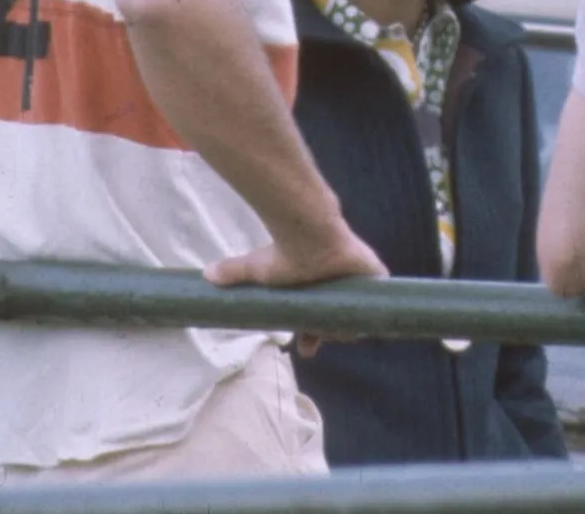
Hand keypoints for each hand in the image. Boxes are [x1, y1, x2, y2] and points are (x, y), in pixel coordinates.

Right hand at [203, 227, 387, 356]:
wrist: (309, 235)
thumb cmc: (285, 253)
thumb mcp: (256, 269)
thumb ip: (232, 273)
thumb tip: (205, 275)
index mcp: (313, 290)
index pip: (316, 322)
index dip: (312, 338)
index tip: (303, 349)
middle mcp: (335, 287)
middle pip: (337, 324)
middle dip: (327, 337)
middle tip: (314, 341)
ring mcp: (356, 282)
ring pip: (356, 319)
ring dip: (344, 331)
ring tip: (328, 329)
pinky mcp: (374, 275)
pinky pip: (379, 304)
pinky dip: (371, 314)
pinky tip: (357, 321)